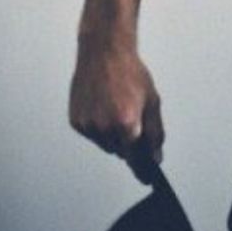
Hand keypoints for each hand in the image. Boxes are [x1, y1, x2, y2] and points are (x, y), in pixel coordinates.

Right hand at [69, 39, 164, 183]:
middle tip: (130, 115)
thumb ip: (155, 132)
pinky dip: (98, 126)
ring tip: (115, 106)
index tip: (147, 178)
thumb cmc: (129, 72)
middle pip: (121, 151)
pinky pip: (91, 134)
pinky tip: (101, 105)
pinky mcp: (76, 122)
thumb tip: (155, 155)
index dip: (142, 170)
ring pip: (105, 144)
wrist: (104, 52)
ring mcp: (88, 125)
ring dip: (112, 134)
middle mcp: (104, 128)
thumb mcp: (152, 101)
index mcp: (126, 123)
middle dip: (128, 140)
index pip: (135, 159)